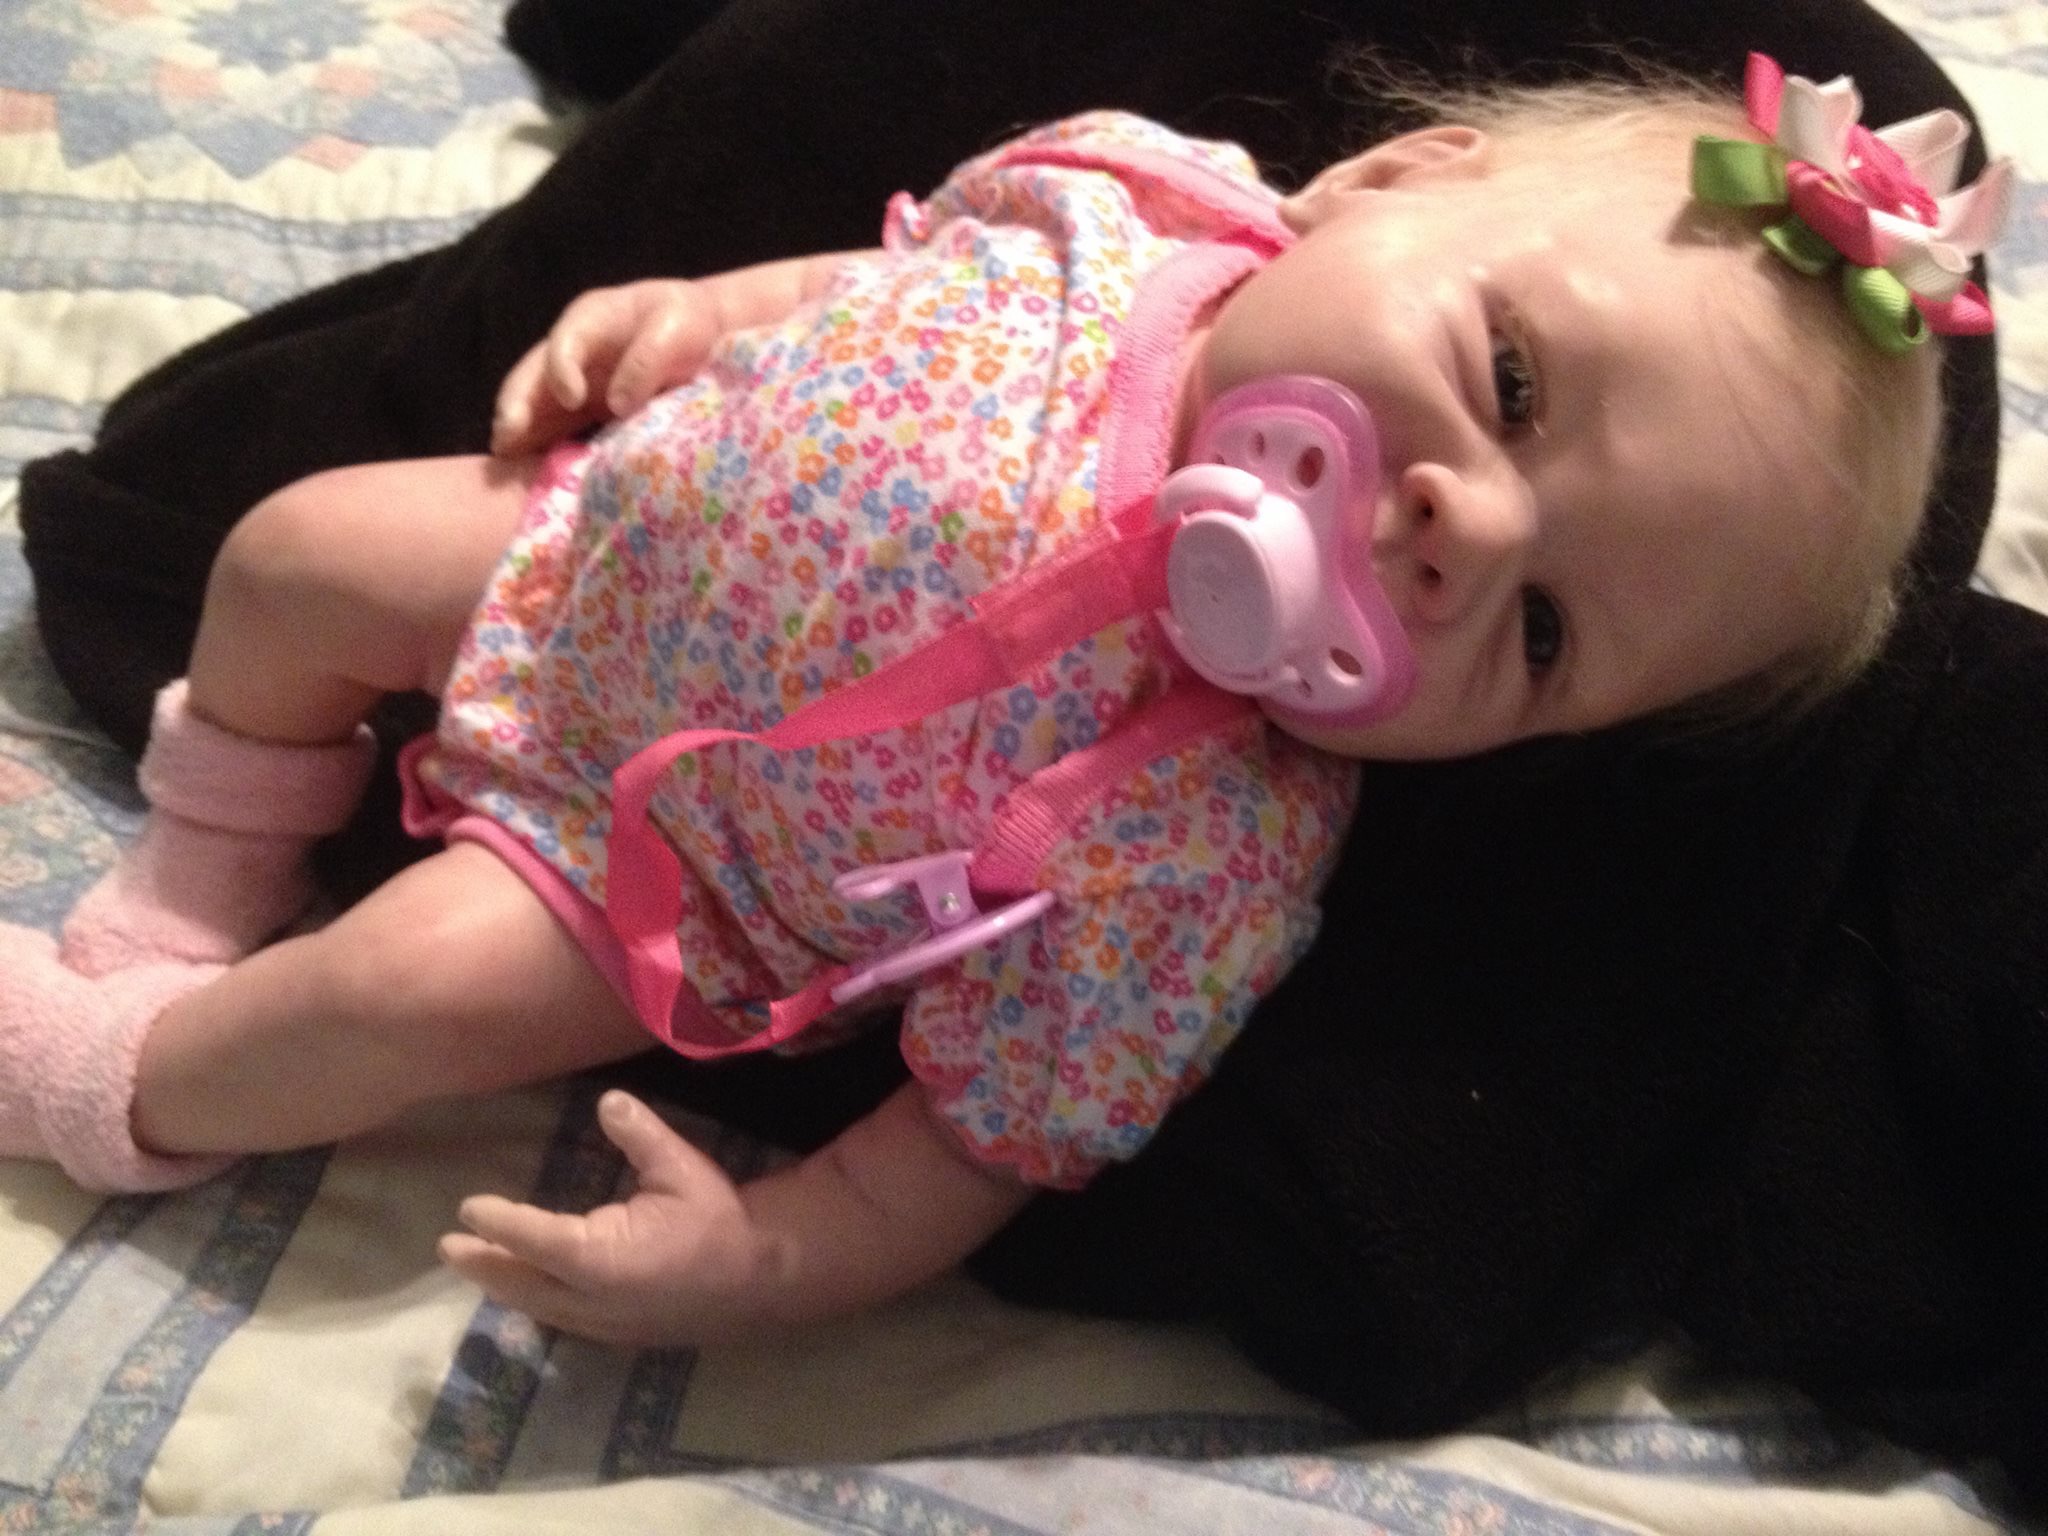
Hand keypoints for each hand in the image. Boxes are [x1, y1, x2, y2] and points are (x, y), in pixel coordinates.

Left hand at [437, 1089, 790, 1346]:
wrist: (763, 1277)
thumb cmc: (720, 1219)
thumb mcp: (683, 1167)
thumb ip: (640, 1135)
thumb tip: (606, 1100)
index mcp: (604, 1258)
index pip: (535, 1239)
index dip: (498, 1224)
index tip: (468, 1207)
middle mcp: (594, 1299)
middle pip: (523, 1283)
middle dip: (484, 1264)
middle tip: (447, 1246)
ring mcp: (605, 1323)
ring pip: (538, 1307)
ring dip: (504, 1285)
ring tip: (474, 1265)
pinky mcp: (617, 1332)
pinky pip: (560, 1317)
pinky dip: (534, 1300)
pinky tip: (526, 1288)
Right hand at [490, 279, 717, 455]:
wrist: (707, 336)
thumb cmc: (689, 322)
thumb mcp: (675, 327)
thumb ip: (647, 359)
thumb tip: (618, 402)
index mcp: (591, 319)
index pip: (565, 343)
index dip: (562, 370)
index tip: (573, 399)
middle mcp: (572, 351)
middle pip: (532, 375)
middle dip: (516, 404)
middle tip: (507, 437)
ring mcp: (575, 382)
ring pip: (535, 405)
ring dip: (518, 431)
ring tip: (506, 460)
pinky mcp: (585, 410)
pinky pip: (554, 427)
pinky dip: (540, 447)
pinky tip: (530, 471)